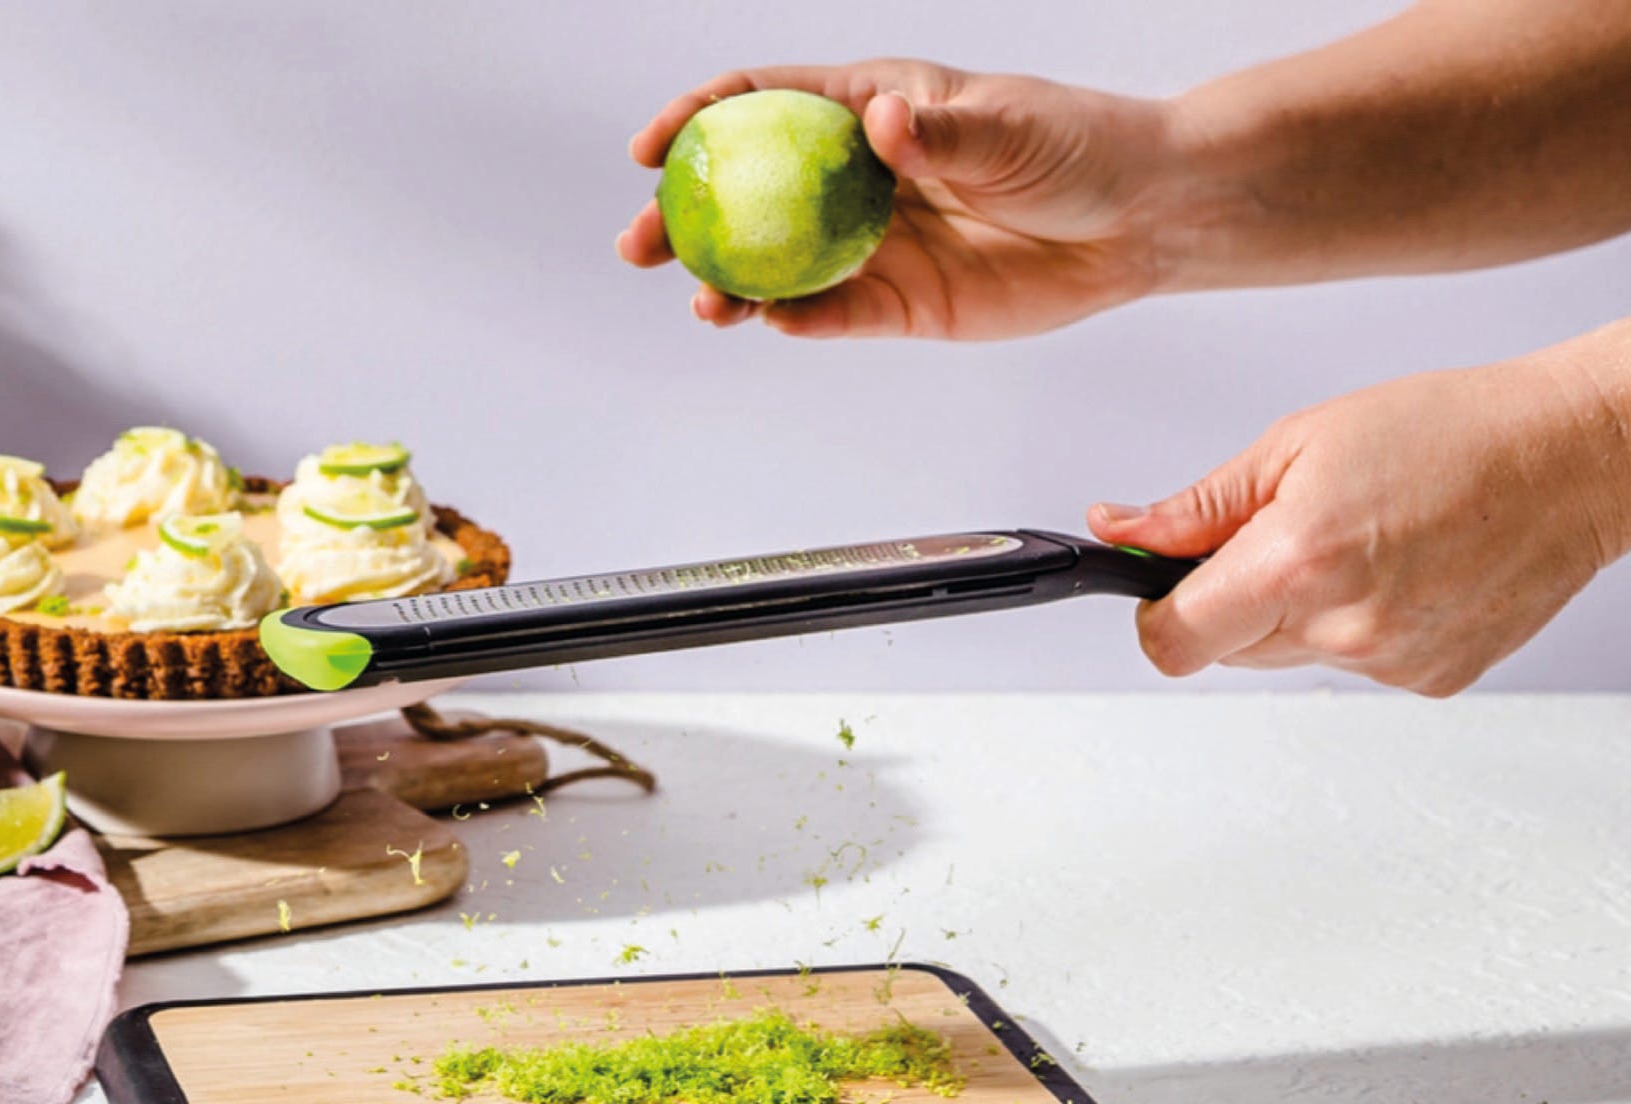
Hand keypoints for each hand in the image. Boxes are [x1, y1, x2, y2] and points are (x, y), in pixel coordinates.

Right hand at [618, 60, 1178, 337]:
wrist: (1139, 221)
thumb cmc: (1078, 147)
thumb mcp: (1009, 126)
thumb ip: (940, 131)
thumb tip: (886, 125)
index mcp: (872, 109)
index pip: (764, 103)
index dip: (696, 119)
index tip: (652, 150)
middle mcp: (859, 177)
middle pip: (748, 195)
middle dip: (685, 219)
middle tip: (640, 247)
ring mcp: (874, 243)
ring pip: (778, 264)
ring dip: (730, 283)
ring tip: (706, 304)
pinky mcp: (900, 303)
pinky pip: (832, 315)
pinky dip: (796, 321)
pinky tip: (772, 323)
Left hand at [1088, 347, 1630, 695]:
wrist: (1569, 457)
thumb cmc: (1450, 432)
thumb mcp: (1296, 445)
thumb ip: (1196, 507)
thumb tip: (1119, 532)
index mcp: (1297, 563)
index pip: (1173, 642)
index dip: (1156, 614)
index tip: (1163, 586)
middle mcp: (1343, 627)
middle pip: (1227, 648)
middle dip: (1233, 598)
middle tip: (1282, 534)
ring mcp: (1390, 663)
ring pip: (1289, 655)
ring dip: (1297, 610)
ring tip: (1357, 542)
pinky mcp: (1431, 680)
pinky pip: (1354, 664)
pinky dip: (1356, 624)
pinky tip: (1399, 570)